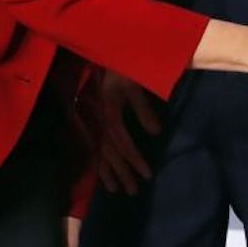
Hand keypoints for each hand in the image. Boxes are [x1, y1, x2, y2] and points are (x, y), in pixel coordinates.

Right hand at [94, 71, 159, 194]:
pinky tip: (102, 172)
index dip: (135, 161)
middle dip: (122, 173)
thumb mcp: (134, 84)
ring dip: (108, 172)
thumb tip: (156, 133)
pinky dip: (97, 162)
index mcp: (109, 114)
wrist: (100, 54)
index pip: (123, 144)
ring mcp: (93, 122)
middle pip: (110, 154)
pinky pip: (92, 147)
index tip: (147, 175)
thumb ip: (143, 109)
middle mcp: (99, 122)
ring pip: (99, 153)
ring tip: (116, 190)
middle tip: (133, 192)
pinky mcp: (90, 121)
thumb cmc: (120, 68)